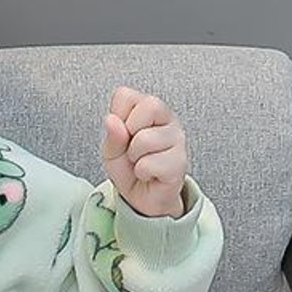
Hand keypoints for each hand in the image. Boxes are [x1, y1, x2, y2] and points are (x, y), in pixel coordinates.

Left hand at [100, 86, 187, 217]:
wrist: (142, 197)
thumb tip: (112, 120)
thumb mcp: (111, 151)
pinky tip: (149, 174)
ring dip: (134, 157)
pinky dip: (142, 173)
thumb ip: (112, 135)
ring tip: (140, 162)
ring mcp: (177, 139)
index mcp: (148, 110)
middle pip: (149, 105)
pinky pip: (150, 163)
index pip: (126, 94)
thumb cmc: (129, 168)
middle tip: (131, 148)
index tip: (121, 133)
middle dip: (130, 131)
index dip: (117, 115)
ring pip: (146, 138)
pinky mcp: (180, 161)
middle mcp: (167, 119)